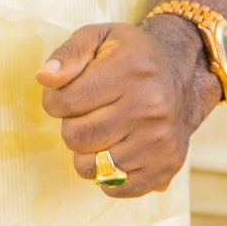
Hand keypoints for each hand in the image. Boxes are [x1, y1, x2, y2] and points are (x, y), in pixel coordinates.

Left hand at [37, 15, 217, 199]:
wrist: (182, 76)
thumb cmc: (130, 56)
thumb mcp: (98, 37)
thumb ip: (68, 54)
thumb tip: (44, 79)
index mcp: (131, 69)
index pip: (63, 101)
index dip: (54, 100)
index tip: (68, 94)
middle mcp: (150, 106)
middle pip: (75, 136)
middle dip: (72, 125)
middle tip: (89, 112)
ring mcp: (160, 140)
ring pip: (90, 167)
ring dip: (87, 151)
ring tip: (103, 130)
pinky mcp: (166, 165)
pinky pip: (115, 188)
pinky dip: (106, 174)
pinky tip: (116, 149)